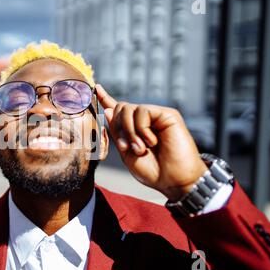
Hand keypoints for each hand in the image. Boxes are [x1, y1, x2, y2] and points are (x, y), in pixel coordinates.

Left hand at [96, 84, 206, 201]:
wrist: (173, 180)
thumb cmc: (152, 171)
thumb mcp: (126, 153)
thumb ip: (116, 133)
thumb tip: (107, 110)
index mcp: (133, 129)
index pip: (118, 110)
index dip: (106, 99)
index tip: (96, 89)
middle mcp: (144, 120)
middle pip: (119, 108)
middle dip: (118, 129)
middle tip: (127, 148)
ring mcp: (156, 116)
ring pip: (128, 109)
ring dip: (130, 132)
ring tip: (141, 148)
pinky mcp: (167, 114)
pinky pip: (143, 111)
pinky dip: (142, 128)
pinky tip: (152, 141)